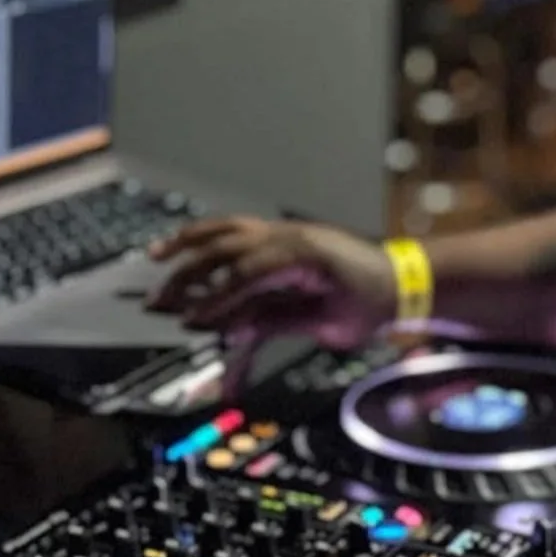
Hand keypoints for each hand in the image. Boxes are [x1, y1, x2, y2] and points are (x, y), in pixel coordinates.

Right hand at [147, 218, 396, 394]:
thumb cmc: (370, 303)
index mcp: (303, 254)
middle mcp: (289, 234)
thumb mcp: (328, 323)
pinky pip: (235, 229)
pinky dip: (206, 235)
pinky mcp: (279, 235)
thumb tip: (233, 328)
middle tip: (162, 301)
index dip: (215, 299)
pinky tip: (183, 245)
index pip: (245, 274)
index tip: (191, 320)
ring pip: (226, 229)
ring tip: (156, 257)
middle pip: (226, 248)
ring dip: (188, 243)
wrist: (399, 280)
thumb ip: (278, 322)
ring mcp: (283, 230)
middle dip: (190, 275)